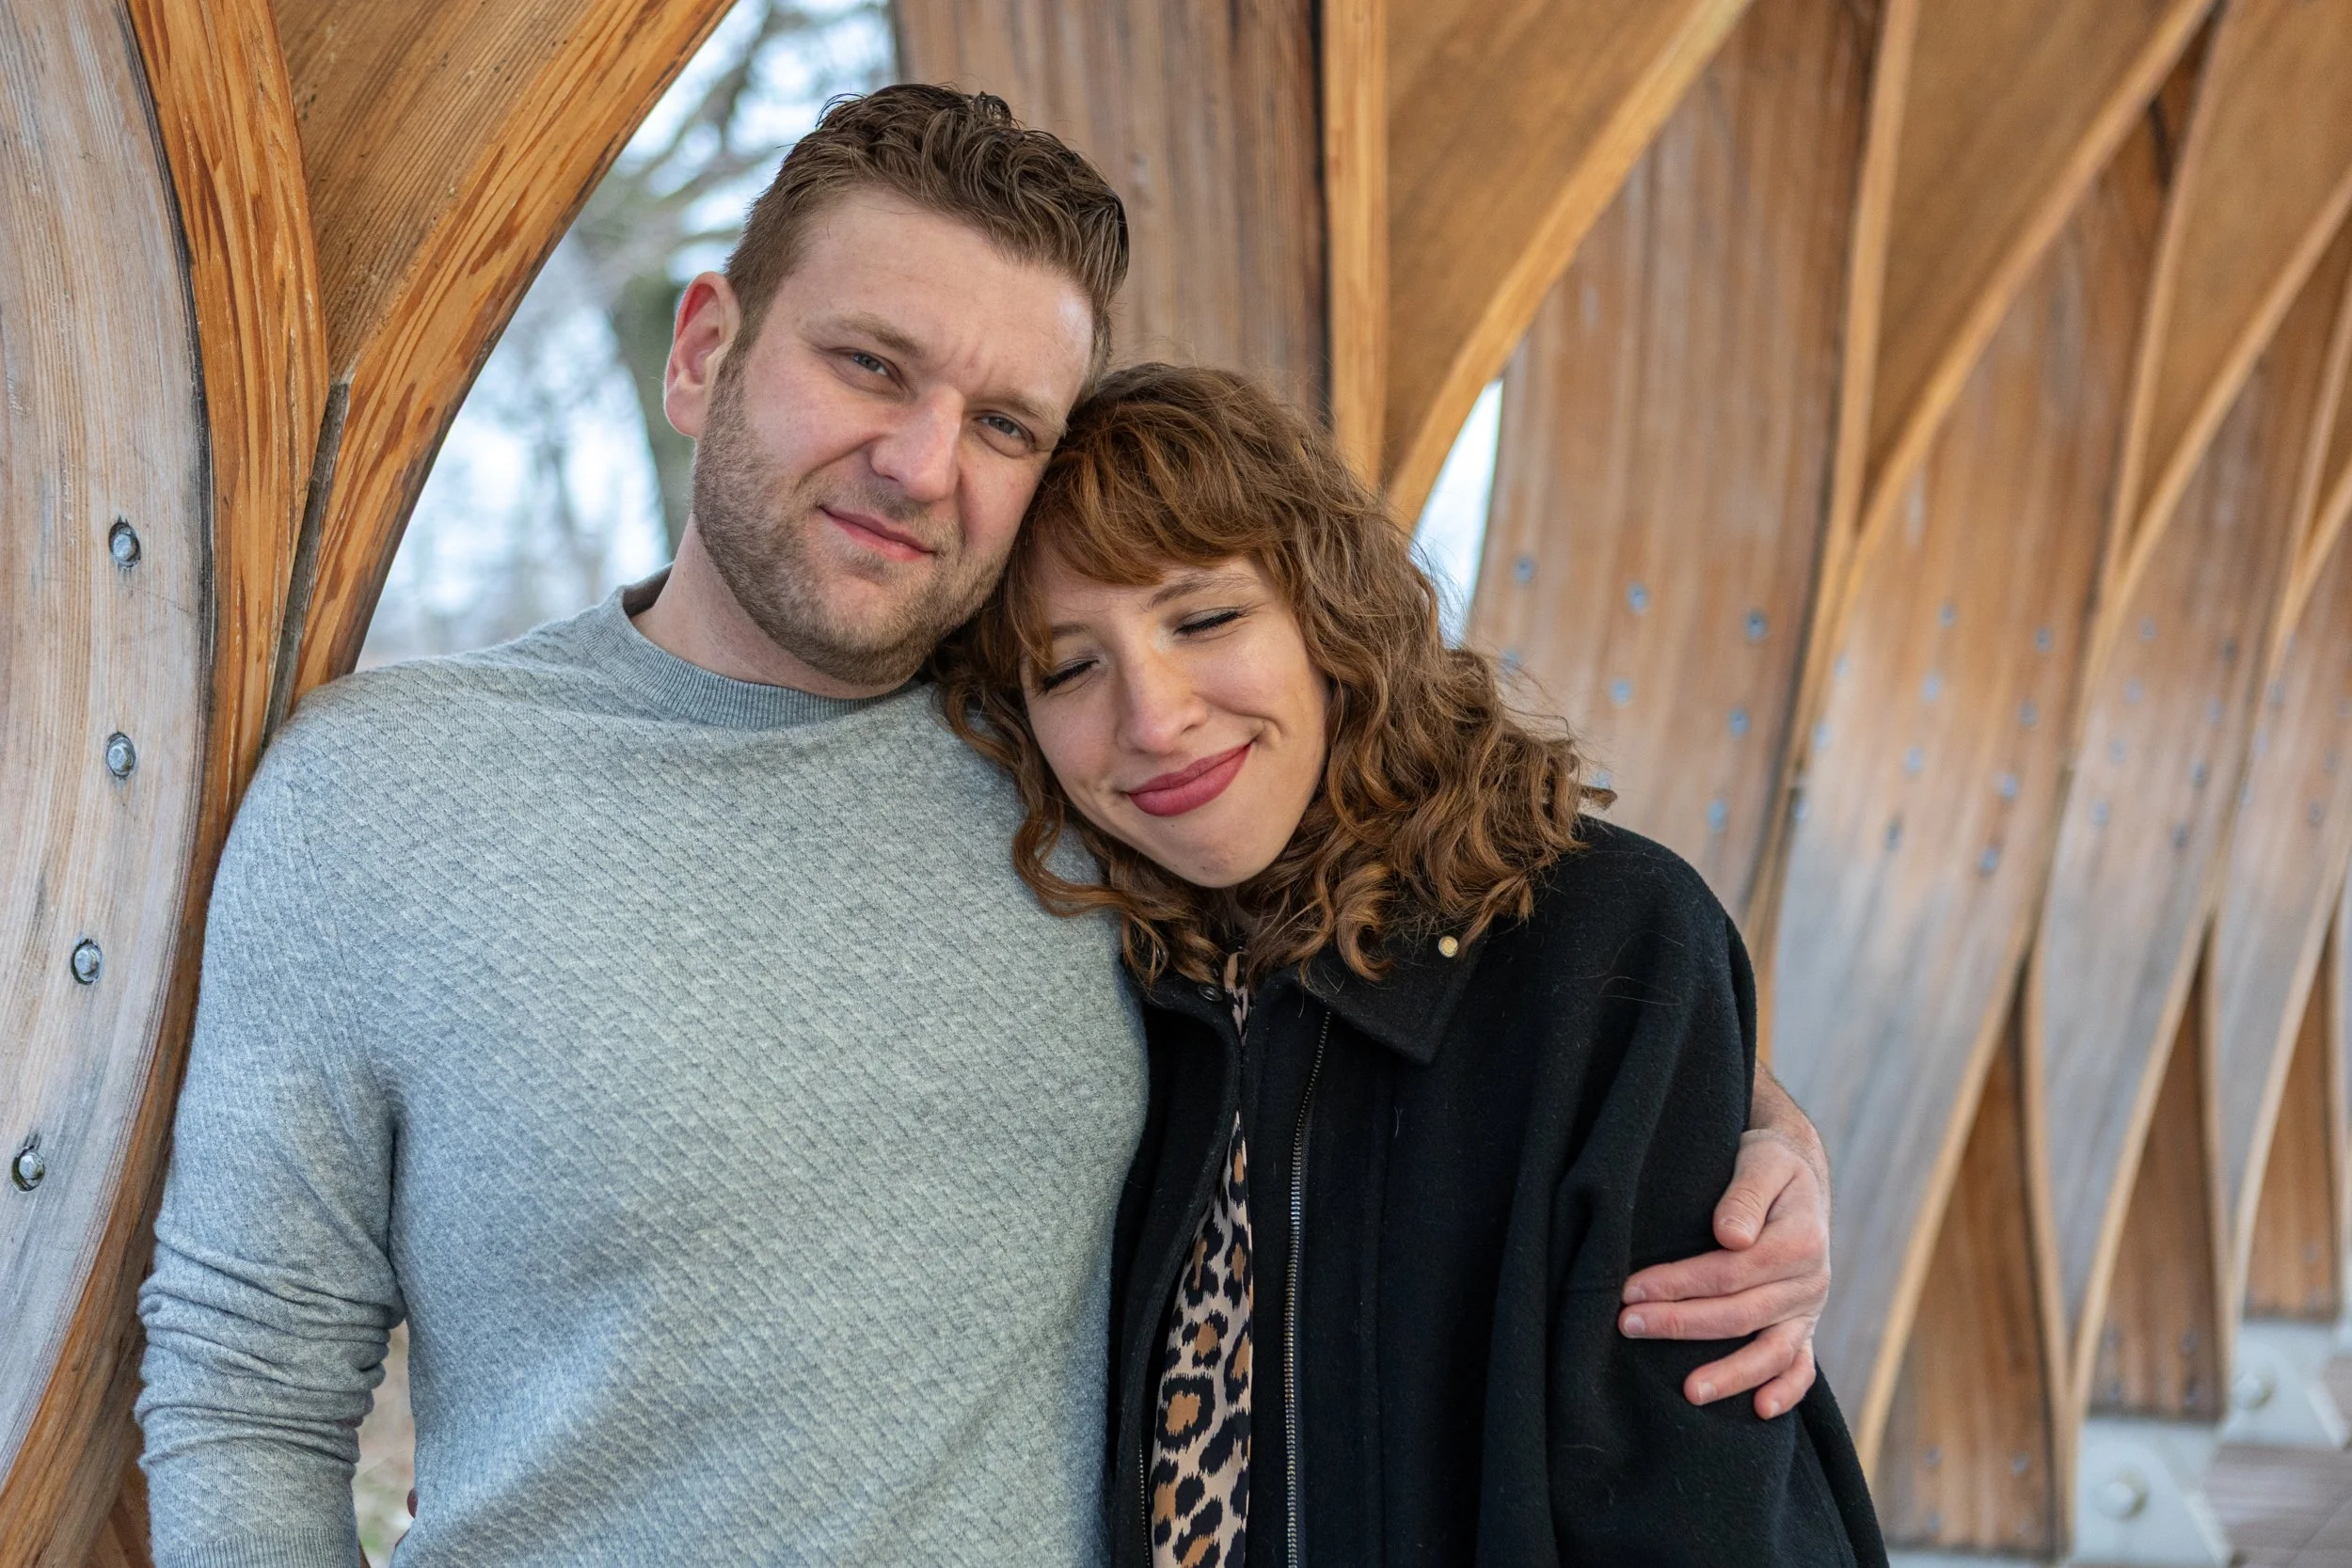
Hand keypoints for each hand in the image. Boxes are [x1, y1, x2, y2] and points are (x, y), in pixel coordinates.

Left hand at [1617, 1125, 1828, 1418]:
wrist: (1797, 1174)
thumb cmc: (1767, 1162)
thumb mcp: (1761, 1160)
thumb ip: (1745, 1194)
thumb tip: (1730, 1236)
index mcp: (1799, 1241)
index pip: (1730, 1272)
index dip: (1679, 1283)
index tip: (1630, 1290)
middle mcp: (1809, 1281)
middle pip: (1740, 1313)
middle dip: (1681, 1323)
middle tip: (1627, 1326)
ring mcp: (1808, 1308)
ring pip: (1771, 1352)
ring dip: (1730, 1375)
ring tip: (1687, 1393)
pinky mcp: (1804, 1324)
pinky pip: (1802, 1365)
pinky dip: (1787, 1390)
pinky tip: (1760, 1411)